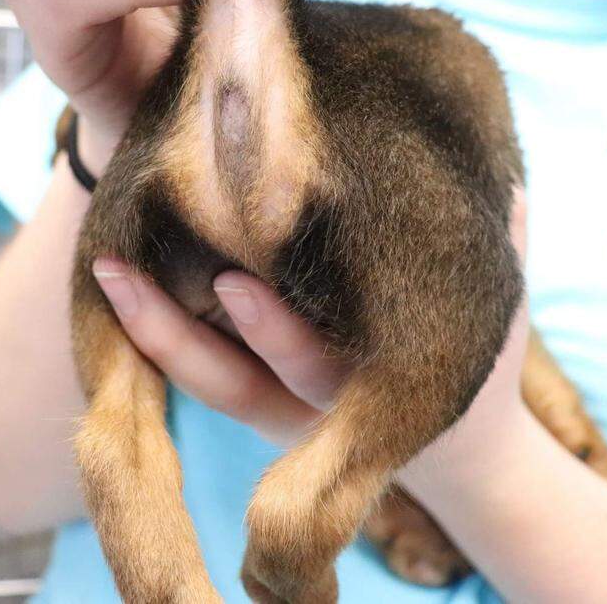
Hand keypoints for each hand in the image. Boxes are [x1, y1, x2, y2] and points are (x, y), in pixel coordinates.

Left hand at [92, 190, 528, 463]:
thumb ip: (501, 228)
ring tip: (105, 271)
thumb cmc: (483, 348)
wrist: (463, 447)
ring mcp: (284, 408)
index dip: (271, 331)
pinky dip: (162, 339)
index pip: (315, 363)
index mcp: (379, 379)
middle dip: (181, 332)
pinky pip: (202, 378)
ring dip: (153, 330)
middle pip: (239, 378)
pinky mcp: (259, 398)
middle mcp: (319, 403)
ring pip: (207, 381)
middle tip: (124, 274)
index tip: (229, 286)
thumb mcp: (498, 289)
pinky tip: (121, 283)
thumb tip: (492, 158)